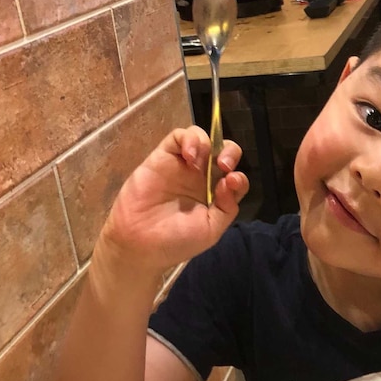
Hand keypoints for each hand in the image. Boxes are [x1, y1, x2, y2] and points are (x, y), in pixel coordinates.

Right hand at [101, 125, 249, 272]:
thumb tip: (230, 180)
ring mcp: (182, 166)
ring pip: (202, 139)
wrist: (142, 244)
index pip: (236, 178)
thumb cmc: (177, 241)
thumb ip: (227, 207)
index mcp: (216, 196)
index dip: (239, 178)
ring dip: (210, 144)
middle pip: (223, 152)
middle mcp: (202, 178)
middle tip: (224, 166)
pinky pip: (178, 137)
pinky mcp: (162, 157)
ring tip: (201, 161)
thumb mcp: (211, 230)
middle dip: (230, 153)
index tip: (231, 183)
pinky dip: (189, 138)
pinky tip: (190, 155)